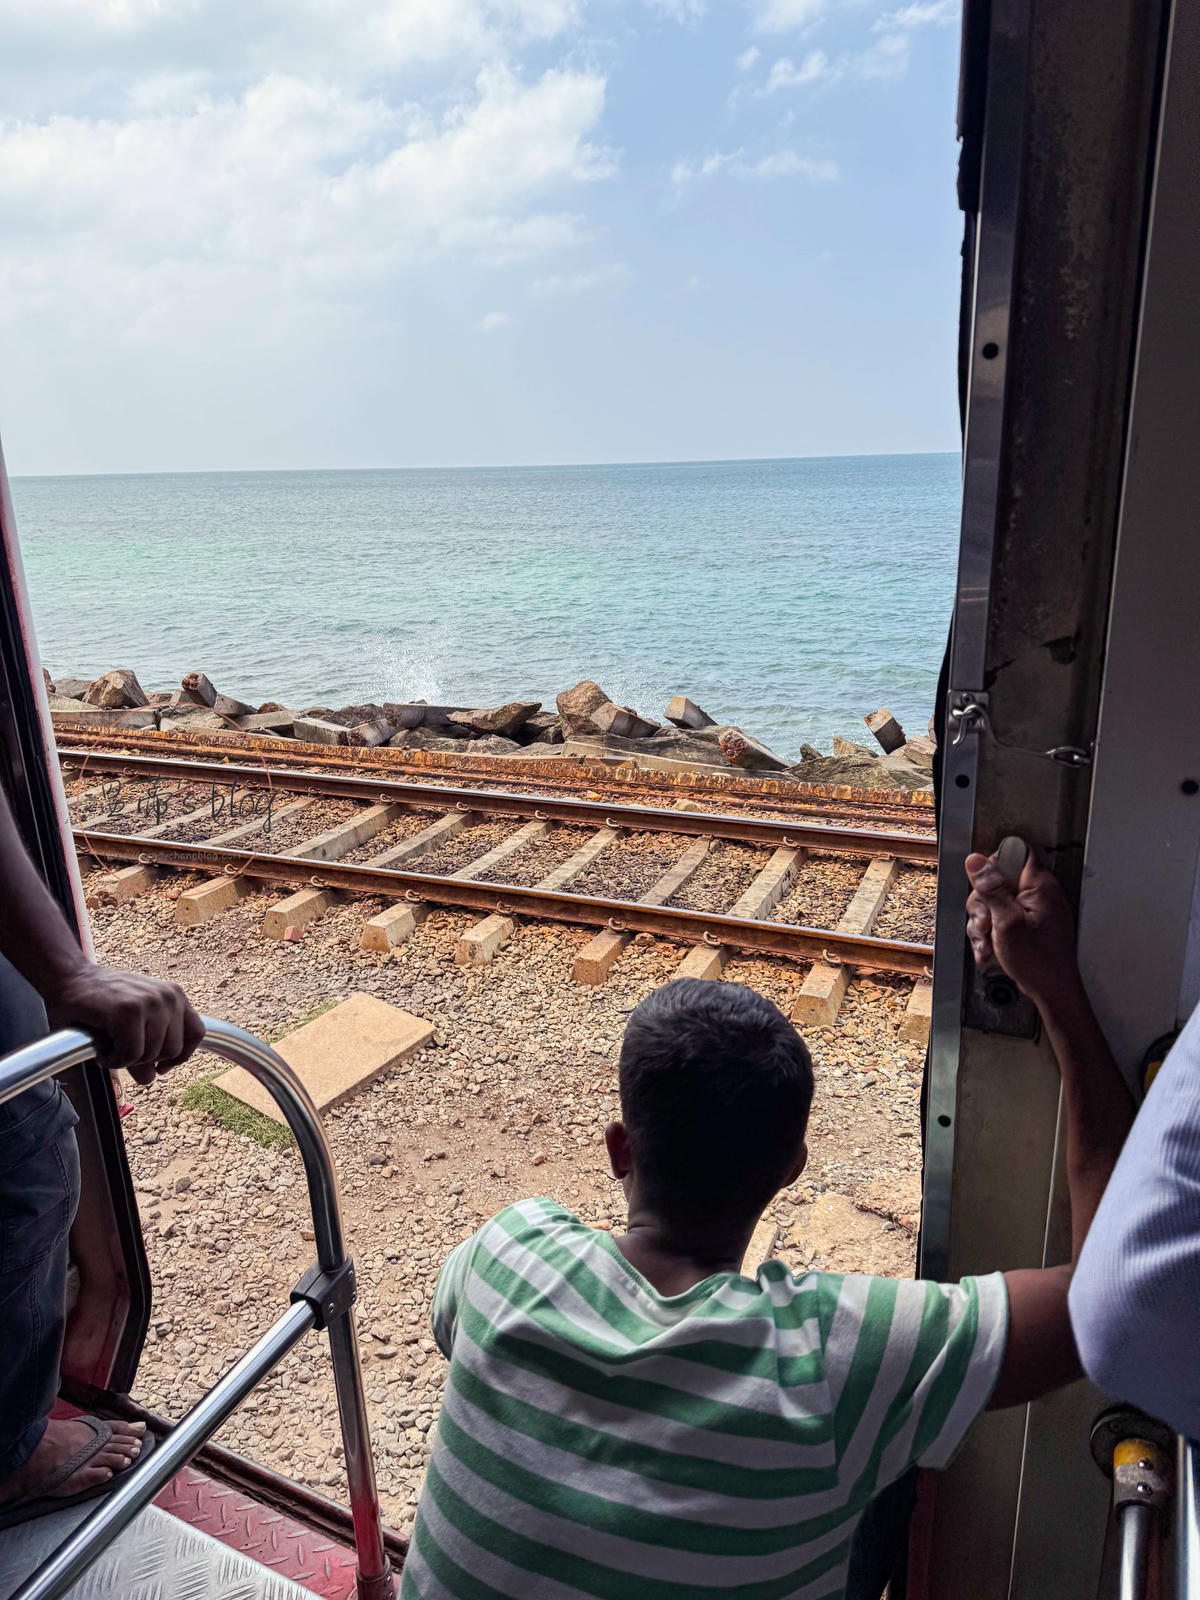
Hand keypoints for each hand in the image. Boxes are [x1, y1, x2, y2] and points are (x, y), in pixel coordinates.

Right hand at [44, 964, 204, 1083]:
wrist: (68, 979)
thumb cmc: (100, 1004)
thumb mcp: (134, 1023)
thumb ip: (150, 1046)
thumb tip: (152, 1077)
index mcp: (174, 996)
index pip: (196, 1033)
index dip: (180, 1056)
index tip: (161, 1066)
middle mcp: (168, 996)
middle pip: (172, 1051)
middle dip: (145, 1060)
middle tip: (121, 1051)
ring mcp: (150, 1002)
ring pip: (151, 1056)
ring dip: (125, 1061)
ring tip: (109, 1046)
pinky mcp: (129, 1011)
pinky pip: (130, 1055)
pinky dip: (112, 1061)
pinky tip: (101, 1050)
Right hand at [965, 849, 1080, 1008]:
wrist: (1051, 992)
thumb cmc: (1039, 963)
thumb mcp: (1006, 922)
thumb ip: (991, 889)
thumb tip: (976, 862)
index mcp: (1040, 886)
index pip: (1016, 852)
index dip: (994, 864)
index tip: (984, 884)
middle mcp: (1039, 893)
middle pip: (997, 880)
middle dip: (983, 904)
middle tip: (986, 923)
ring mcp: (1033, 909)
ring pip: (994, 902)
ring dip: (984, 923)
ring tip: (988, 942)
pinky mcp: (1027, 923)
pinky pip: (1001, 918)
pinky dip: (992, 933)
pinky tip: (991, 948)